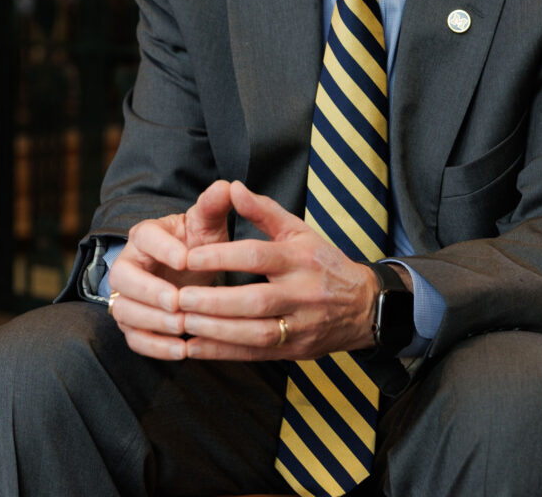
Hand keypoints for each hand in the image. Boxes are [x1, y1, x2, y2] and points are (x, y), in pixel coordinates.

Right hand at [107, 179, 231, 359]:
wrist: (190, 268)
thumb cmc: (198, 242)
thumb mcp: (208, 224)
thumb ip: (214, 206)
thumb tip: (228, 185)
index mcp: (146, 235)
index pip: (144, 237)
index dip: (162, 249)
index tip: (186, 259)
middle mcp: (128, 264)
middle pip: (123, 277)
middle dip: (149, 291)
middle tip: (178, 302)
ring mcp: (126, 296)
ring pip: (124, 310)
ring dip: (151, 321)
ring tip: (182, 327)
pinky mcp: (133, 322)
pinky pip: (133, 338)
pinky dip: (154, 347)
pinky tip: (181, 350)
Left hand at [177, 180, 380, 361]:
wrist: (363, 305)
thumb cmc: (322, 262)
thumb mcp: (298, 230)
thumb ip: (263, 210)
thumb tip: (232, 187)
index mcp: (300, 258)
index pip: (258, 256)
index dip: (222, 256)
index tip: (189, 256)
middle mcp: (302, 292)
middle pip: (255, 300)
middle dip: (214, 301)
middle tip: (178, 297)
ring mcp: (300, 325)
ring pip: (255, 332)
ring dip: (215, 330)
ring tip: (182, 321)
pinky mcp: (295, 350)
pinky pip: (255, 353)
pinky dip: (223, 352)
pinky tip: (194, 347)